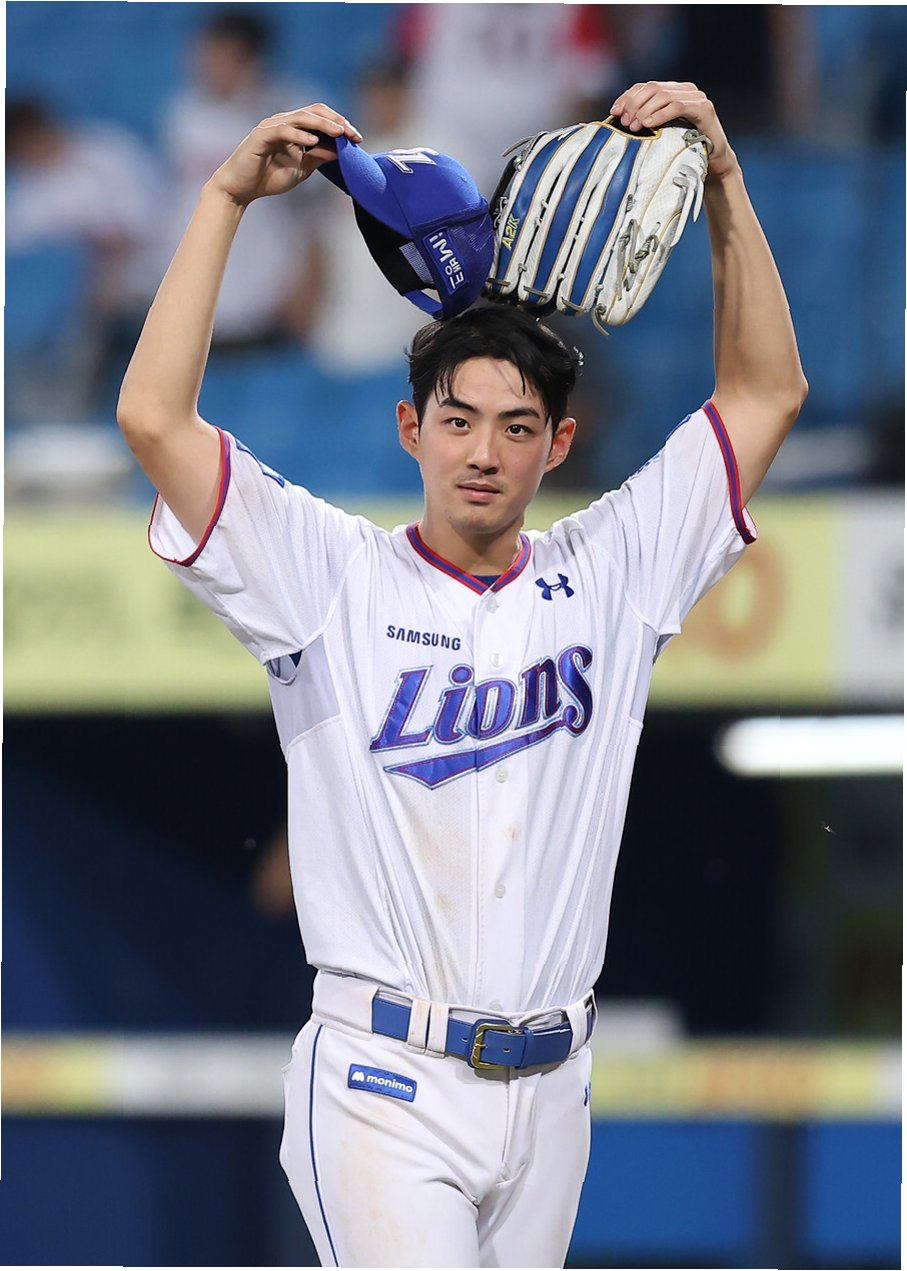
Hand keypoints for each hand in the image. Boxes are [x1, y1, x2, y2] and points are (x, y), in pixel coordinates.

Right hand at [209, 104, 362, 206]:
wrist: (240, 189)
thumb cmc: (268, 178)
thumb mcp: (302, 170)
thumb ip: (319, 158)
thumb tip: (341, 151)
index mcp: (294, 128)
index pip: (321, 118)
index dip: (340, 124)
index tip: (358, 138)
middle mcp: (284, 122)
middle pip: (314, 112)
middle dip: (336, 122)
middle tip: (352, 133)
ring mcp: (272, 126)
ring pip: (301, 118)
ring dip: (322, 124)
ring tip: (339, 133)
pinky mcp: (261, 135)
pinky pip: (283, 131)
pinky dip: (299, 135)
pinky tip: (313, 142)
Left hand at [609, 81, 737, 182]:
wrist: (712, 165)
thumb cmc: (683, 152)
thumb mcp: (660, 135)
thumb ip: (645, 123)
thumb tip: (618, 122)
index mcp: (673, 91)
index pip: (645, 86)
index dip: (628, 97)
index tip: (614, 112)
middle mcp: (685, 90)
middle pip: (652, 88)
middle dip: (634, 104)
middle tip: (625, 124)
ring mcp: (696, 97)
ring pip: (663, 95)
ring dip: (645, 110)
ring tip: (634, 127)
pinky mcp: (704, 109)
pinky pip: (678, 106)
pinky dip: (661, 115)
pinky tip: (648, 125)